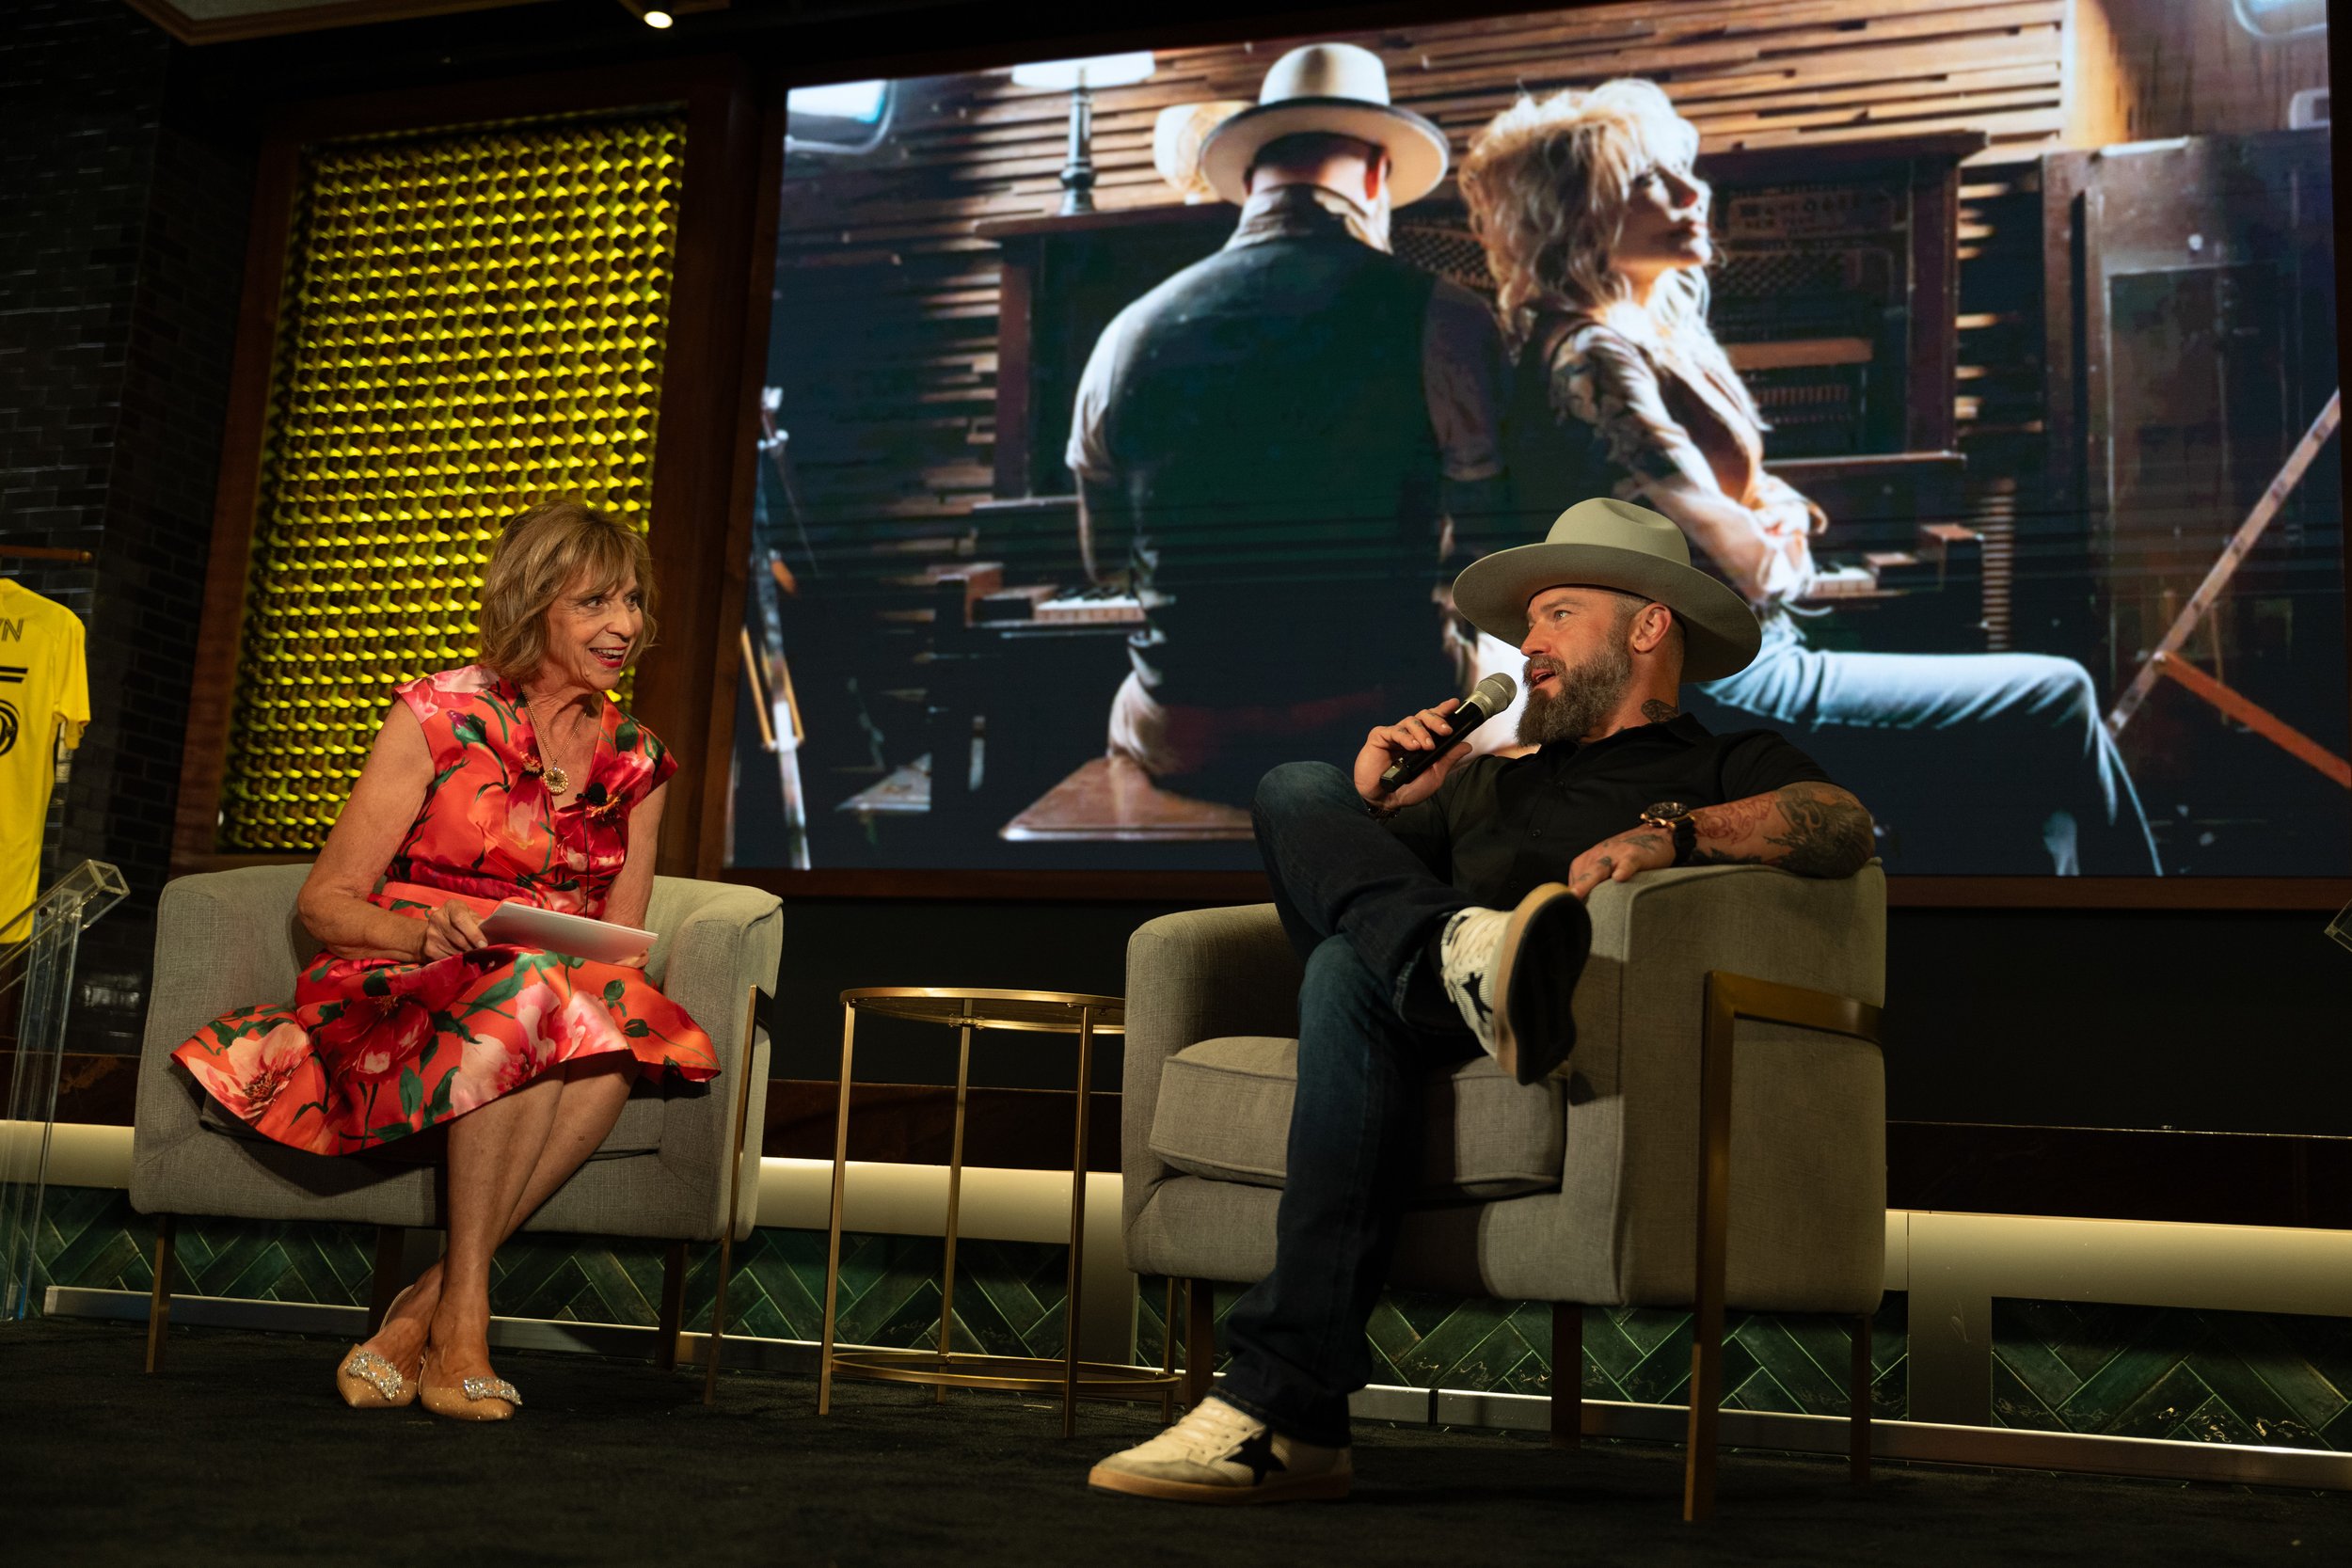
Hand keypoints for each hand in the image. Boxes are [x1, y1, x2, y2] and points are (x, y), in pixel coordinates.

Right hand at [418, 899, 486, 961]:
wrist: (434, 930)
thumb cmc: (459, 922)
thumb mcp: (470, 916)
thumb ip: (479, 922)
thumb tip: (491, 933)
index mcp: (451, 907)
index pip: (461, 919)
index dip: (474, 933)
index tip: (483, 945)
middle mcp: (437, 918)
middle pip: (459, 938)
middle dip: (473, 948)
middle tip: (483, 954)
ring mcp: (431, 934)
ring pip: (454, 950)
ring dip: (467, 956)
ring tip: (475, 956)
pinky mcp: (429, 948)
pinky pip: (447, 958)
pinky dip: (457, 961)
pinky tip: (462, 959)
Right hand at [1354, 698, 1470, 810]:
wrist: (1385, 800)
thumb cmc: (1408, 789)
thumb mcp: (1434, 775)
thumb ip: (1448, 759)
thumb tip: (1466, 745)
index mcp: (1422, 740)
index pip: (1433, 721)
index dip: (1443, 710)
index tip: (1454, 704)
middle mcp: (1409, 735)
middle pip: (1423, 716)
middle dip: (1437, 720)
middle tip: (1446, 731)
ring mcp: (1393, 735)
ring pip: (1411, 721)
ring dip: (1423, 732)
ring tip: (1427, 746)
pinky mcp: (1379, 737)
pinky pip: (1394, 730)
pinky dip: (1406, 737)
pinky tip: (1413, 746)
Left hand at [1562, 826, 1673, 900]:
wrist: (1655, 835)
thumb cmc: (1627, 856)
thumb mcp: (1606, 868)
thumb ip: (1593, 885)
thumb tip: (1581, 910)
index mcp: (1587, 862)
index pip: (1573, 882)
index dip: (1571, 900)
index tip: (1566, 915)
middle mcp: (1598, 857)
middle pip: (1581, 876)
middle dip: (1570, 891)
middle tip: (1560, 905)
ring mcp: (1616, 855)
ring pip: (1599, 869)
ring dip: (1587, 881)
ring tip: (1577, 893)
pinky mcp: (1634, 855)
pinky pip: (1627, 863)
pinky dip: (1623, 869)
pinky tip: (1619, 878)